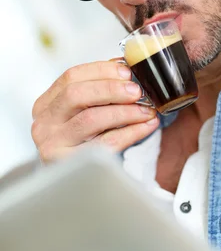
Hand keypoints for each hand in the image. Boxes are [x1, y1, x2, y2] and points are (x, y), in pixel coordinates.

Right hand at [32, 60, 158, 161]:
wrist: (77, 182)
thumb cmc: (83, 143)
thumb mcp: (84, 114)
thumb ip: (98, 91)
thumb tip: (126, 67)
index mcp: (46, 104)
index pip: (71, 76)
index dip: (101, 70)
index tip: (127, 71)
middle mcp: (44, 123)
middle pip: (76, 94)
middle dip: (112, 89)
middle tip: (137, 91)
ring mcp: (52, 144)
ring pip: (91, 118)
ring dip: (125, 111)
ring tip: (146, 110)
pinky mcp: (69, 163)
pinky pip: (105, 143)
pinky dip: (131, 132)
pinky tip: (146, 126)